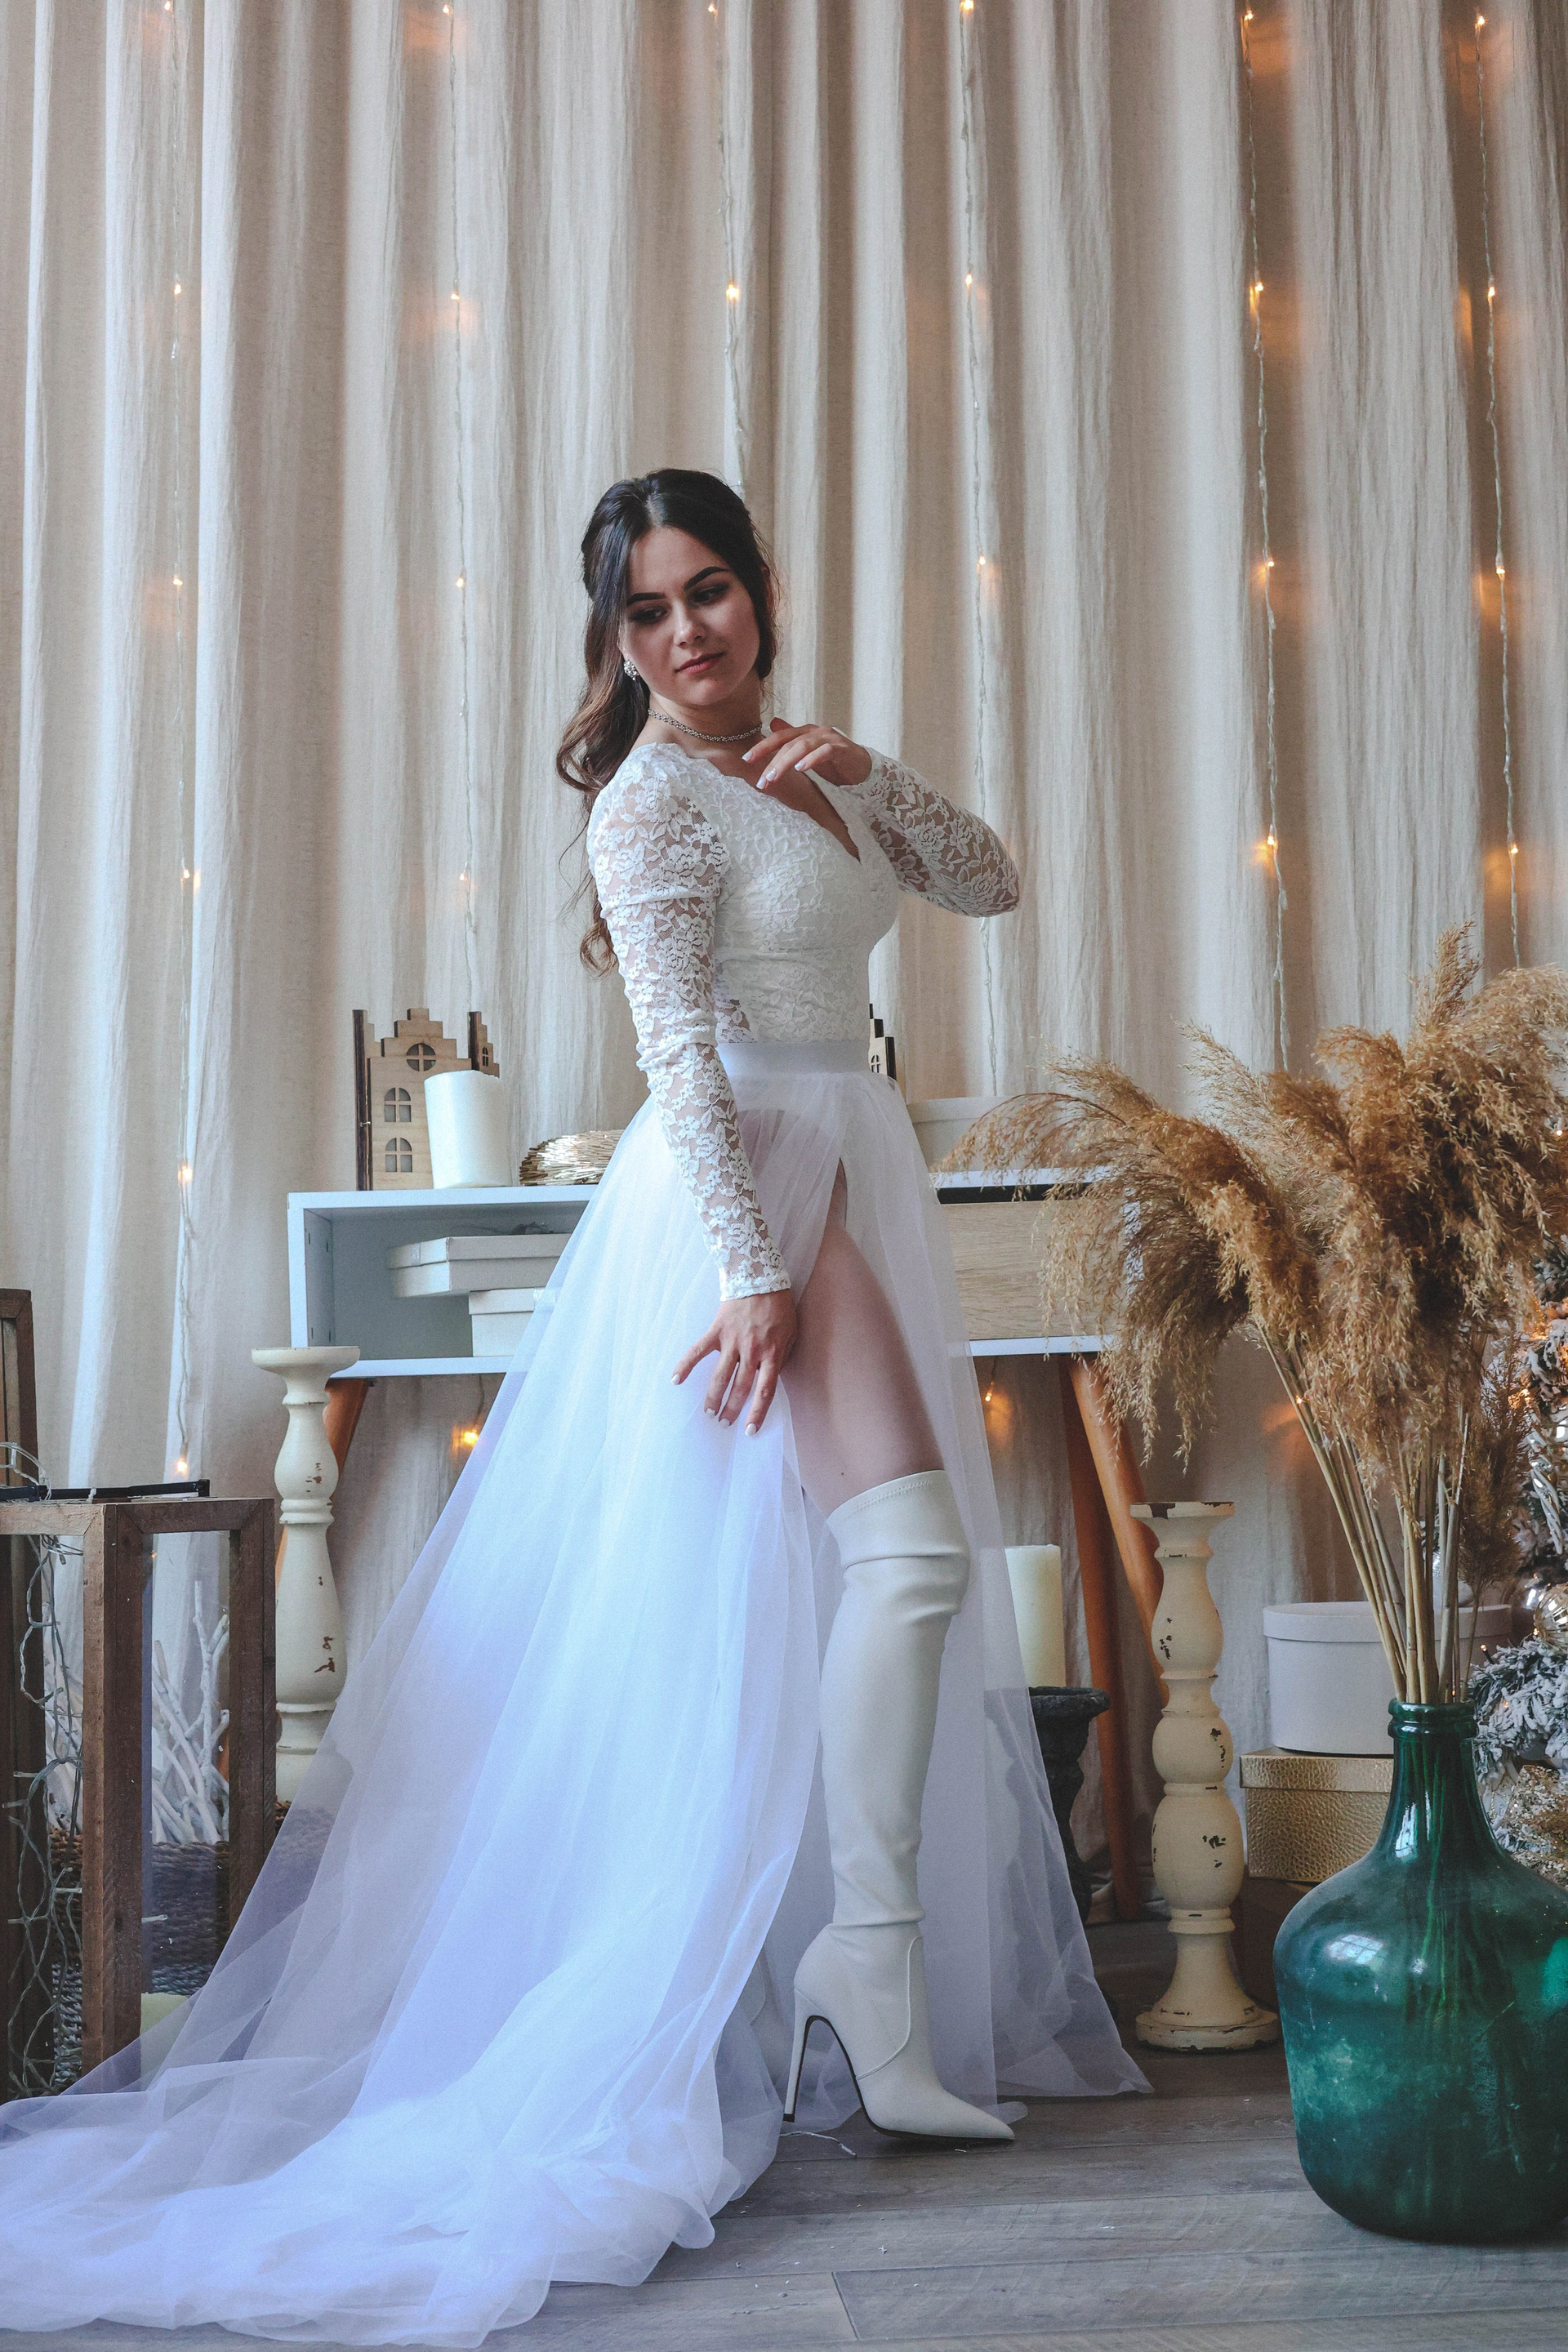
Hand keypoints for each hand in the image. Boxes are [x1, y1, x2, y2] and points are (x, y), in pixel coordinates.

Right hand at [673, 1287, 797, 1434]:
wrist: (760, 1277)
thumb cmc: (779, 1307)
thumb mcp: (791, 1333)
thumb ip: (782, 1356)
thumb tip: (773, 1377)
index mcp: (772, 1354)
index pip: (764, 1391)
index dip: (757, 1413)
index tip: (749, 1431)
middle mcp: (751, 1351)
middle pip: (740, 1388)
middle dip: (732, 1409)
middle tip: (725, 1423)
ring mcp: (732, 1341)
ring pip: (720, 1376)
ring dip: (713, 1397)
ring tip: (709, 1413)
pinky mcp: (716, 1331)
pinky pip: (698, 1351)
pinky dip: (685, 1365)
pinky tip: (675, 1381)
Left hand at [741, 718, 872, 793]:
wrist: (863, 769)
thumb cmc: (834, 762)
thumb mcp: (809, 753)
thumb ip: (792, 741)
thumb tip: (773, 724)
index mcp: (805, 732)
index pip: (779, 737)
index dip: (762, 747)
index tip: (746, 760)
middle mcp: (816, 731)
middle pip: (788, 744)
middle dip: (772, 762)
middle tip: (761, 781)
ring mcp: (829, 738)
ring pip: (803, 747)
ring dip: (786, 762)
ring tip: (774, 777)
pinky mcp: (842, 749)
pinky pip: (825, 752)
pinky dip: (812, 759)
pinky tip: (802, 768)